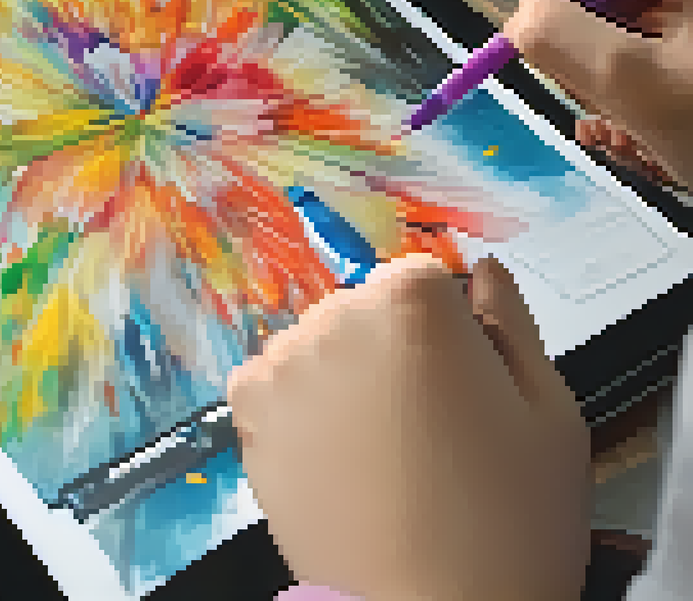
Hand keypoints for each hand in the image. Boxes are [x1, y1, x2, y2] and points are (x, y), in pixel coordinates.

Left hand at [227, 254, 590, 600]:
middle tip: (426, 428)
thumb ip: (511, 324)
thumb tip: (480, 275)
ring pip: (316, 349)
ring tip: (381, 453)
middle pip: (363, 310)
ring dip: (340, 379)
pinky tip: (336, 458)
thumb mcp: (549, 411)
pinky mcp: (245, 413)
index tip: (461, 381)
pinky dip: (299, 411)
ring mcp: (281, 365)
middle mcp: (333, 318)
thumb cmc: (505, 520)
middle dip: (390, 351)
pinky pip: (273, 386)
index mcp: (412, 302)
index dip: (447, 330)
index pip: (422, 278)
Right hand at [503, 0, 692, 189]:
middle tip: (578, 94)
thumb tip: (522, 18)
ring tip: (616, 136)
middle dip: (595, 41)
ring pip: (659, 18)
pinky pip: (685, 48)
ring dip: (622, 77)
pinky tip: (646, 139)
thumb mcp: (635, 86)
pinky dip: (658, 87)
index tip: (532, 34)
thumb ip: (559, 40)